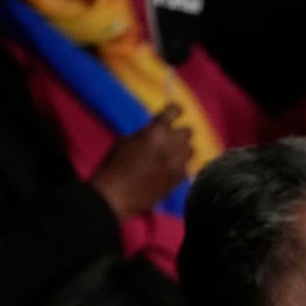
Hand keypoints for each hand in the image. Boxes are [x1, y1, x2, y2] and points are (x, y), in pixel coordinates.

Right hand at [89, 106, 193, 220]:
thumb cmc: (115, 165)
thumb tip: (158, 130)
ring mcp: (177, 164)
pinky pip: (187, 166)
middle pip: (188, 131)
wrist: (116, 196)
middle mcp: (171, 145)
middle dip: (179, 133)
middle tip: (171, 137)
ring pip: (191, 149)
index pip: (175, 111)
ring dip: (182, 149)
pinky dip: (180, 165)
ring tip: (172, 153)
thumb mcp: (127, 141)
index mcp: (156, 131)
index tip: (176, 111)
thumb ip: (147, 133)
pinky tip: (170, 168)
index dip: (175, 110)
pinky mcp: (179, 179)